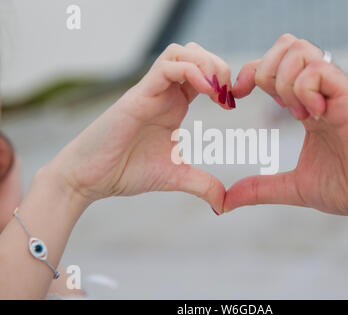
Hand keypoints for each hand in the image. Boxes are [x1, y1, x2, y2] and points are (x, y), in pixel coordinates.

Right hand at [45, 42, 233, 211]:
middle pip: (195, 53)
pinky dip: (191, 71)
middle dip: (219, 66)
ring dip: (207, 64)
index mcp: (175, 104)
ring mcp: (151, 91)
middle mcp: (164, 93)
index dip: (224, 82)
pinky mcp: (138, 95)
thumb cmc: (127, 171)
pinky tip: (206, 92)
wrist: (90, 178)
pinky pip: (167, 67)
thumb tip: (224, 204)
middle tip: (228, 94)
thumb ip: (203, 184)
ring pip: (182, 52)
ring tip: (217, 90)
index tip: (232, 104)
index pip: (203, 74)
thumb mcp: (176, 177)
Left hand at [224, 34, 347, 216]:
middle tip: (269, 101)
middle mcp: (318, 92)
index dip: (249, 73)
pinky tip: (314, 116)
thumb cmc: (347, 186)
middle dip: (264, 69)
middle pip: (285, 45)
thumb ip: (259, 189)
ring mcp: (334, 90)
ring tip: (297, 112)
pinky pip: (317, 69)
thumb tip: (226, 202)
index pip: (272, 67)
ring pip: (299, 50)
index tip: (237, 96)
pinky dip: (305, 90)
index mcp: (305, 106)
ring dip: (285, 80)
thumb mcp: (293, 187)